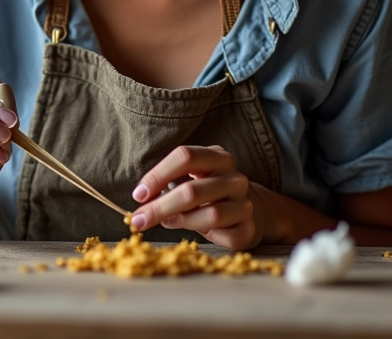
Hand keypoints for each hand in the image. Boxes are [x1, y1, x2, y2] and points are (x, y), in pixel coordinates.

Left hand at [129, 145, 264, 250]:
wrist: (252, 210)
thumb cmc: (211, 193)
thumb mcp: (194, 179)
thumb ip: (171, 185)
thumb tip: (143, 201)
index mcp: (217, 157)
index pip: (185, 156)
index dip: (158, 175)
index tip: (138, 194)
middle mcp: (234, 177)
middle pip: (192, 190)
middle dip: (160, 207)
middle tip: (138, 220)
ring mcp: (244, 203)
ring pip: (209, 214)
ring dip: (180, 221)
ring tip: (166, 222)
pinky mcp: (248, 228)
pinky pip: (222, 235)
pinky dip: (203, 235)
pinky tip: (196, 233)